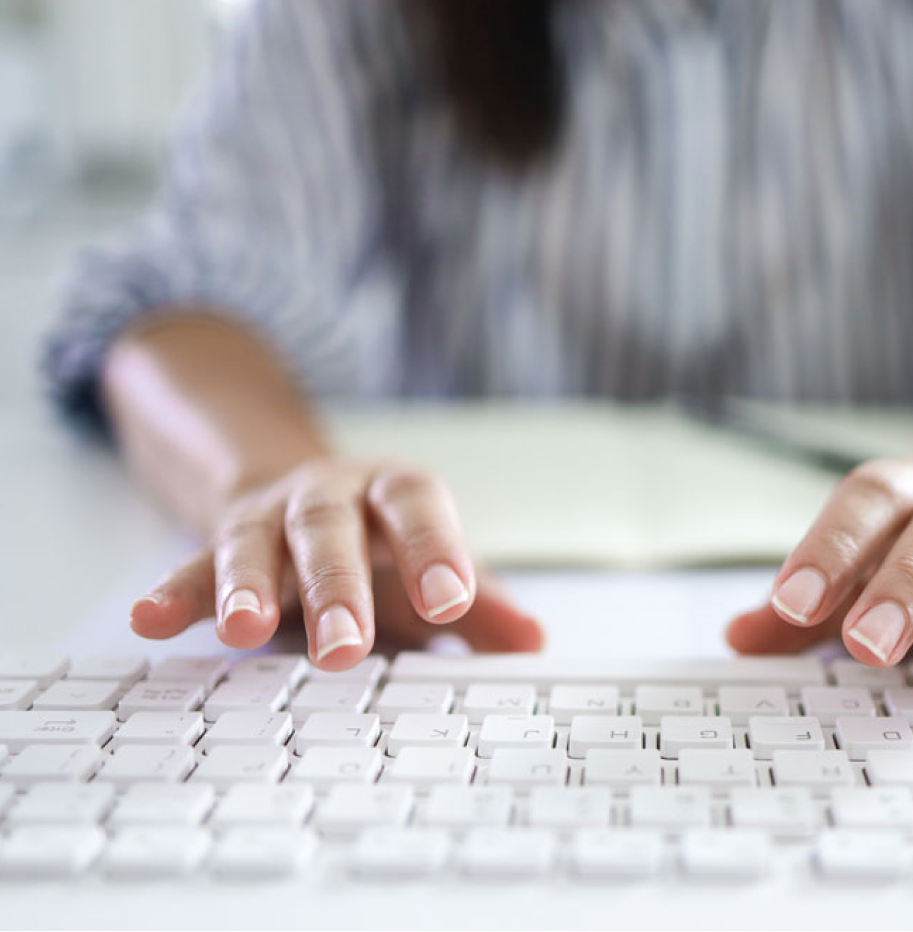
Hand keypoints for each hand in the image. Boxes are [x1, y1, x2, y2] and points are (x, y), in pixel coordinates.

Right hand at [129, 459, 542, 668]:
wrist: (311, 497)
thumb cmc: (387, 545)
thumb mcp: (436, 567)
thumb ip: (484, 604)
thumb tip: (534, 641)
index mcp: (395, 493)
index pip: (418, 509)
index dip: (435, 550)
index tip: (453, 601)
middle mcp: (330, 495)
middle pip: (330, 531)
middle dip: (337, 587)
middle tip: (344, 648)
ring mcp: (270, 517)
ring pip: (255, 543)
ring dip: (248, 587)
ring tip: (244, 630)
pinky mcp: (221, 545)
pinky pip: (191, 567)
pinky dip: (174, 594)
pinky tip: (149, 622)